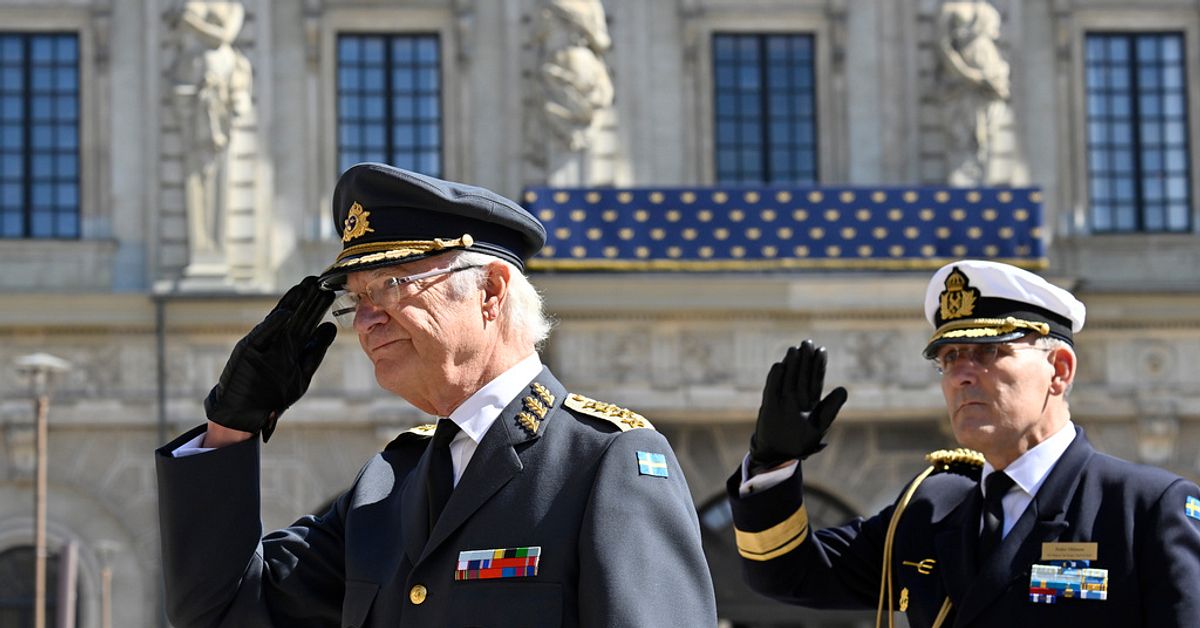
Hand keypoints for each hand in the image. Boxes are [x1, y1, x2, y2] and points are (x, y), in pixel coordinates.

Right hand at [204, 276, 336, 441]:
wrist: (243, 411)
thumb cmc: (272, 393)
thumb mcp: (301, 373)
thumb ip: (315, 351)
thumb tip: (330, 328)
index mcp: (293, 345)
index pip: (308, 320)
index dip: (317, 306)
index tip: (330, 290)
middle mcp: (279, 341)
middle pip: (297, 315)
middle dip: (308, 298)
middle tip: (320, 279)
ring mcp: (264, 344)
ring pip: (282, 320)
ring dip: (294, 303)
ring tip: (306, 286)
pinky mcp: (250, 351)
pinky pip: (264, 335)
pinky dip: (274, 324)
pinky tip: (285, 313)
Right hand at [749, 340, 848, 467]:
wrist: (780, 454)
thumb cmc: (801, 442)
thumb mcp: (820, 425)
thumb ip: (831, 408)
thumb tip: (844, 389)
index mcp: (810, 401)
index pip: (815, 378)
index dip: (818, 365)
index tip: (821, 350)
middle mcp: (796, 397)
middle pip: (801, 374)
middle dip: (805, 359)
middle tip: (807, 342)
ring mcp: (782, 400)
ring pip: (787, 378)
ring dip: (791, 364)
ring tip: (795, 349)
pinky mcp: (769, 406)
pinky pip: (771, 390)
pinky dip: (774, 378)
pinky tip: (779, 366)